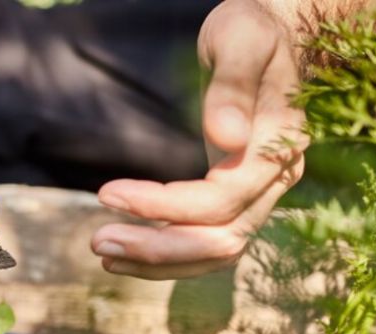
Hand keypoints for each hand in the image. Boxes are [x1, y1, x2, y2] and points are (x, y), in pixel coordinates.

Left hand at [91, 0, 307, 279]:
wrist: (274, 34)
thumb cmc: (252, 30)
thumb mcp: (240, 39)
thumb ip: (232, 86)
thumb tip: (227, 138)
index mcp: (277, 146)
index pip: (220, 200)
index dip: (163, 205)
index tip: (108, 193)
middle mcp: (276, 179)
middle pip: (221, 239)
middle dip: (158, 249)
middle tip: (98, 243)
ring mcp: (261, 193)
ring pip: (216, 251)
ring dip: (160, 262)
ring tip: (106, 254)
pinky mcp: (241, 197)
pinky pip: (210, 241)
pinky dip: (172, 255)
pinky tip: (130, 252)